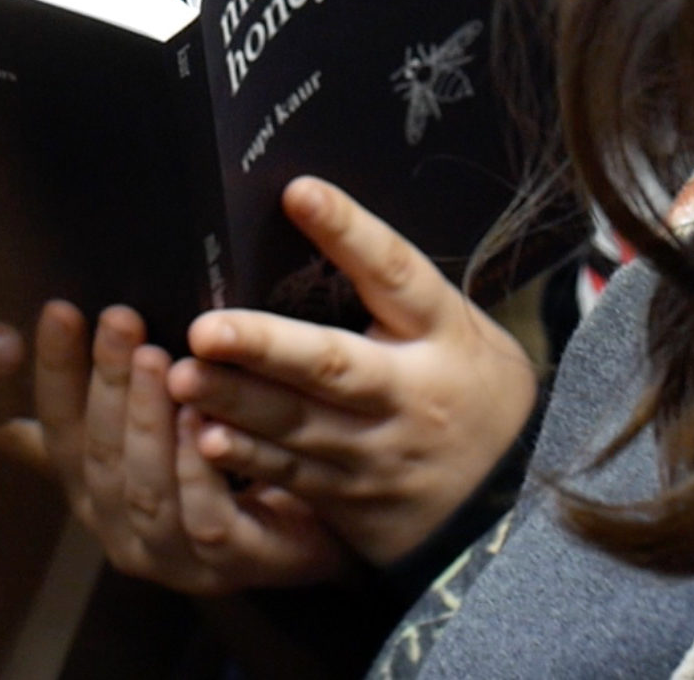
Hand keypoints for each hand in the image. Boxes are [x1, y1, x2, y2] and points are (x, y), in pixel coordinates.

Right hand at [31, 300, 351, 593]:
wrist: (308, 530)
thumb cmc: (218, 466)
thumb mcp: (151, 428)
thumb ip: (94, 404)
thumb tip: (12, 371)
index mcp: (93, 491)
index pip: (59, 430)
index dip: (55, 373)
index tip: (60, 309)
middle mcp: (120, 528)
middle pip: (100, 455)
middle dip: (107, 383)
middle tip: (119, 318)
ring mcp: (173, 557)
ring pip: (145, 491)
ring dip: (148, 422)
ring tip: (157, 359)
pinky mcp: (231, 566)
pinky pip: (207, 520)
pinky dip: (198, 470)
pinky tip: (202, 419)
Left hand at [168, 177, 538, 564]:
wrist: (509, 501)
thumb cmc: (465, 384)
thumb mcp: (451, 324)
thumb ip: (388, 285)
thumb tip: (306, 207)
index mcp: (441, 330)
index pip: (396, 273)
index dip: (350, 232)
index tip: (300, 192)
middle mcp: (410, 392)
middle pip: (335, 365)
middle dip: (267, 347)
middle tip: (207, 327)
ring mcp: (380, 453)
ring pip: (298, 425)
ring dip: (236, 401)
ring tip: (184, 374)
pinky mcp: (351, 500)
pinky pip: (291, 477)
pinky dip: (245, 458)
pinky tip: (201, 437)